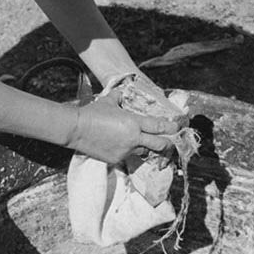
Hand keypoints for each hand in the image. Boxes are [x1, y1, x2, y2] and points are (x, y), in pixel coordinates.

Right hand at [65, 87, 182, 164]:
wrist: (76, 129)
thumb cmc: (92, 113)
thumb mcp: (108, 101)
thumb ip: (119, 97)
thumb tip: (123, 93)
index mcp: (133, 122)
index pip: (159, 126)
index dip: (171, 127)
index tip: (177, 127)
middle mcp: (133, 138)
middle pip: (159, 144)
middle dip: (167, 144)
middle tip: (170, 142)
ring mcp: (125, 151)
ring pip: (143, 152)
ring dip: (145, 148)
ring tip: (142, 143)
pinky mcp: (116, 159)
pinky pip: (128, 156)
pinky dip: (127, 151)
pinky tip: (120, 145)